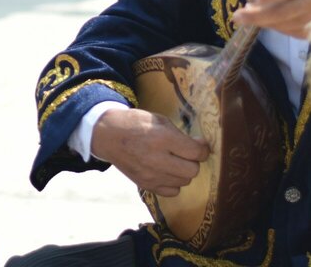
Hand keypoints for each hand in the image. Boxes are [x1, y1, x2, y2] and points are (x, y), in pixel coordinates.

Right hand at [91, 107, 209, 196]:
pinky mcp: (146, 185)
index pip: (196, 152)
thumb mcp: (159, 120)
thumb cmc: (135, 123)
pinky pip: (172, 192)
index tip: (199, 144)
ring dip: (183, 171)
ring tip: (174, 161)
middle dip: (193, 161)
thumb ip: (180, 134)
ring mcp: (152, 175)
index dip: (202, 148)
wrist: (108, 136)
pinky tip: (166, 172)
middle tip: (185, 153)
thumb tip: (200, 146)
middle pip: (193, 170)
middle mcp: (158, 159)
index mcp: (162, 138)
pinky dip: (173, 183)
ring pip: (184, 181)